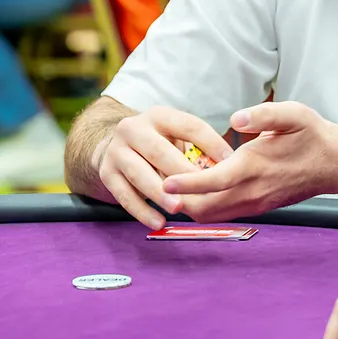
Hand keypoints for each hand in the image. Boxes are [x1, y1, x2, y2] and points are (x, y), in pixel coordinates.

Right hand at [91, 107, 234, 228]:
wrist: (115, 147)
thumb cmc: (159, 144)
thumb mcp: (176, 136)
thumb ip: (198, 149)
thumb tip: (229, 167)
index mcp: (159, 115)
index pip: (189, 126)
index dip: (211, 142)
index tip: (230, 161)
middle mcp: (133, 128)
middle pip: (159, 150)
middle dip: (180, 172)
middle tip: (200, 190)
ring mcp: (117, 151)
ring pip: (139, 173)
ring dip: (159, 193)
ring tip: (178, 208)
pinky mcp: (107, 173)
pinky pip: (124, 195)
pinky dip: (142, 211)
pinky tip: (158, 223)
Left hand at [160, 102, 337, 220]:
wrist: (336, 165)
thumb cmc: (313, 136)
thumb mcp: (294, 114)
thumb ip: (264, 114)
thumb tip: (236, 119)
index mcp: (256, 167)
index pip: (214, 181)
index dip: (186, 183)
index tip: (163, 181)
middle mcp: (252, 191)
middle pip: (204, 207)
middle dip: (178, 199)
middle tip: (157, 179)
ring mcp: (254, 203)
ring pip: (211, 214)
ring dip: (189, 204)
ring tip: (170, 184)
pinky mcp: (256, 207)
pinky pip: (222, 214)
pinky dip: (203, 206)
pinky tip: (195, 188)